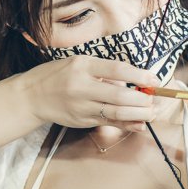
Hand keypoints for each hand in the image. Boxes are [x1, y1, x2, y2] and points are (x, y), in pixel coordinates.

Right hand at [20, 56, 166, 131]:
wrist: (32, 96)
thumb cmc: (58, 75)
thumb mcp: (79, 63)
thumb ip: (104, 72)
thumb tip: (133, 82)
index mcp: (83, 66)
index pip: (117, 69)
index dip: (139, 76)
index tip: (154, 80)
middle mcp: (82, 86)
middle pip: (120, 95)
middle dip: (142, 100)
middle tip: (155, 100)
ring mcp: (82, 106)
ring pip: (116, 113)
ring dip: (138, 114)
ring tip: (151, 112)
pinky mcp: (82, 120)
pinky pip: (109, 123)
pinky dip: (127, 125)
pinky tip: (140, 124)